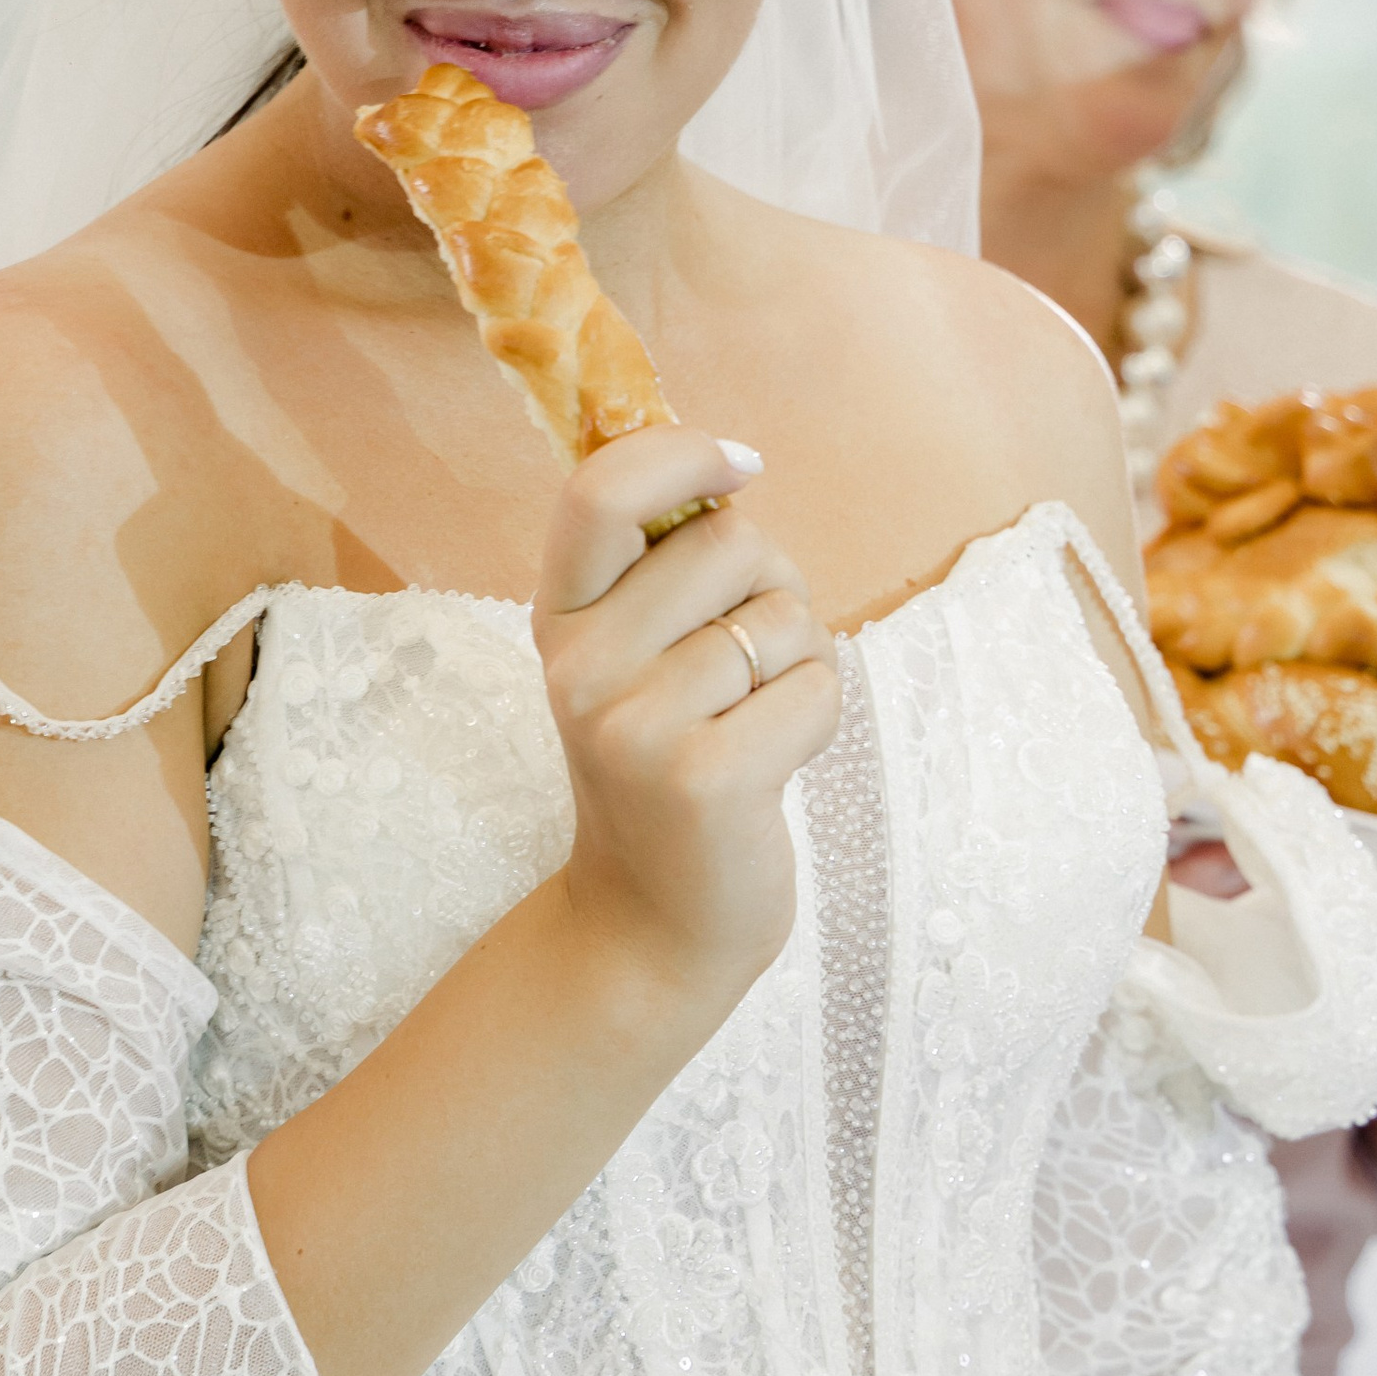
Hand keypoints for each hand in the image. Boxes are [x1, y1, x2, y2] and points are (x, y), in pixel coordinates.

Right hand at [535, 426, 834, 1002]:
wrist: (654, 922)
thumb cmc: (671, 761)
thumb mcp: (635, 655)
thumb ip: (665, 564)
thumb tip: (732, 463)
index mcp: (558, 618)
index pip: (599, 491)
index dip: (682, 453)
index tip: (740, 467)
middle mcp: (580, 667)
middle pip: (731, 541)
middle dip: (772, 585)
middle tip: (743, 664)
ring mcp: (635, 726)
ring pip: (786, 616)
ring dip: (800, 663)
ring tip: (751, 723)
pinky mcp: (704, 778)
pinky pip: (815, 688)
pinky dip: (817, 720)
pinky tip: (771, 768)